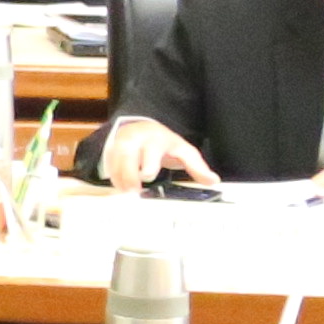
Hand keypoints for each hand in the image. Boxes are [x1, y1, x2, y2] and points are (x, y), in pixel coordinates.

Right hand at [97, 114, 212, 191]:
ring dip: (121, 178)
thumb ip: (197, 167)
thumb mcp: (183, 151)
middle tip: (134, 190)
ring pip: (117, 159)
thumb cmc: (164, 144)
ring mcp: (123, 142)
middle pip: (130, 153)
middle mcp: (139, 139)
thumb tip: (214, 181)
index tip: (147, 175)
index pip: (154, 149)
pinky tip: (121, 189)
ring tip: (127, 194)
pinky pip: (109, 164)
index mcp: (159, 139)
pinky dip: (114, 178)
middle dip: (130, 172)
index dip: (149, 162)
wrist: (140, 128)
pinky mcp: (111, 149)